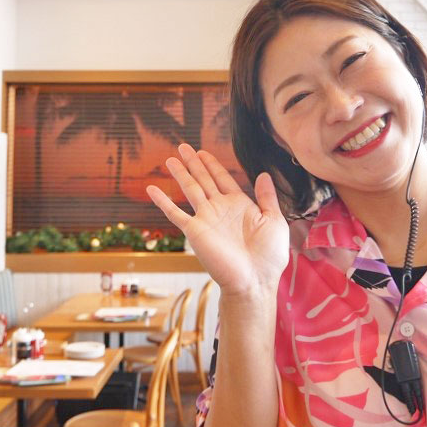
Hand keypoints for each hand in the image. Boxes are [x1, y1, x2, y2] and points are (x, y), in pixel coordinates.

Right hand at [146, 144, 288, 297]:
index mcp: (239, 205)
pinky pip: (175, 213)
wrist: (254, 280)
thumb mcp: (274, 221)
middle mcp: (220, 209)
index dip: (212, 164)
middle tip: (183, 146)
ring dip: (180, 174)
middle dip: (194, 163)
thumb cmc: (268, 256)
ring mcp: (206, 219)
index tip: (202, 152)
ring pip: (190, 190)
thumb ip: (267, 197)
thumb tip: (263, 174)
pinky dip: (163, 201)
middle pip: (204, 179)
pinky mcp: (195, 231)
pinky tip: (152, 189)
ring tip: (170, 159)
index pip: (222, 178)